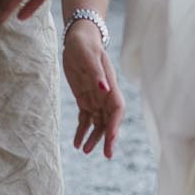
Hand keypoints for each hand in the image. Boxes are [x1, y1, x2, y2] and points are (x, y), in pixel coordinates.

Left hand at [62, 19, 122, 157]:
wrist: (77, 39)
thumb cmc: (85, 45)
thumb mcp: (88, 56)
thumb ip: (96, 74)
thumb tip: (104, 89)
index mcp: (110, 85)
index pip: (117, 109)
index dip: (116, 124)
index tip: (111, 138)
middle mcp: (105, 95)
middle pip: (110, 120)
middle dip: (108, 138)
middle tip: (106, 155)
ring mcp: (95, 98)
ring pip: (98, 123)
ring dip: (93, 137)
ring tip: (85, 150)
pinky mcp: (84, 99)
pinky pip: (85, 119)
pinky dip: (82, 131)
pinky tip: (77, 143)